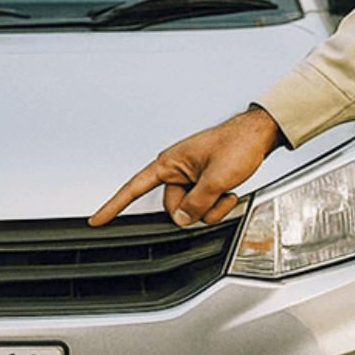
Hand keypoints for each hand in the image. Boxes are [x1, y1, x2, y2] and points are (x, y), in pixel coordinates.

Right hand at [89, 107, 282, 227]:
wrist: (258, 135)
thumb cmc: (237, 144)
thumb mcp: (217, 177)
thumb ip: (197, 202)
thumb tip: (182, 220)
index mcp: (169, 163)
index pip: (134, 187)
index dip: (113, 205)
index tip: (97, 220)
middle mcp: (176, 170)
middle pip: (173, 208)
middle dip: (196, 209)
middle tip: (216, 193)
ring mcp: (190, 177)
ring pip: (191, 210)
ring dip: (211, 207)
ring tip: (226, 188)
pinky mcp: (202, 182)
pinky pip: (203, 205)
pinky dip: (218, 203)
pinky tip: (229, 190)